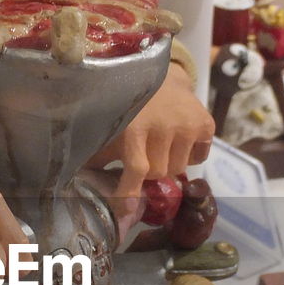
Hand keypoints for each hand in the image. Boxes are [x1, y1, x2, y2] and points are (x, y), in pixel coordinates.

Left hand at [89, 62, 214, 214]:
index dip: (130, 192)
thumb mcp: (108, 127)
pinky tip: (178, 139)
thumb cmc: (126, 106)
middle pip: (158, 173)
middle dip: (149, 172)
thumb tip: (79, 187)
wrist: (158, 74)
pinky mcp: (205, 123)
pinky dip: (190, 154)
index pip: (137, 169)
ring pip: (179, 168)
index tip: (126, 209)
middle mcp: (164, 126)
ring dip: (168, 163)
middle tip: (143, 156)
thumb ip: (98, 157)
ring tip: (160, 145)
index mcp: (135, 128)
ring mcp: (188, 125)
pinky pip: (199, 156)